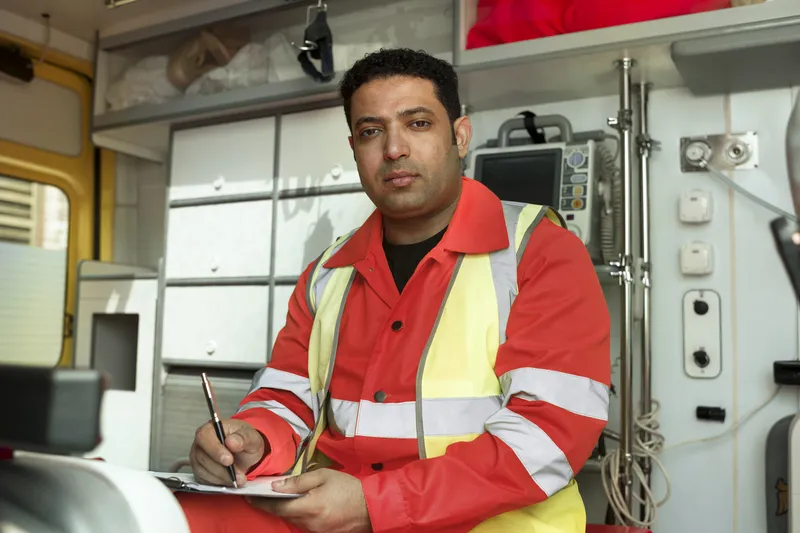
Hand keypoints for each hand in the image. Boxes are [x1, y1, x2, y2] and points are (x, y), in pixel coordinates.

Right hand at [189, 418, 266, 485]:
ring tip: (239, 478)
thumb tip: (231, 441)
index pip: (204, 437)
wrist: (246, 452)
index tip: (229, 460)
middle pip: (202, 457)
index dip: (215, 450)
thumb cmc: (245, 440)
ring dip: (222, 477)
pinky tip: (231, 480)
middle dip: (221, 468)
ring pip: (202, 471)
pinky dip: (219, 482)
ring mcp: (198, 458)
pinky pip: (204, 480)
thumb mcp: (251, 436)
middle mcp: (201, 443)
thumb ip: (243, 437)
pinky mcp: (200, 471)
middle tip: (238, 473)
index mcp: (211, 428)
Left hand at [249, 469, 371, 532]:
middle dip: (273, 506)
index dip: (262, 503)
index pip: (278, 507)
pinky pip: (305, 524)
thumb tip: (276, 486)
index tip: (249, 497)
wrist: (371, 506)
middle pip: (284, 516)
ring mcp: (316, 531)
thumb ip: (298, 481)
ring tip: (281, 499)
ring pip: (294, 521)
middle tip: (262, 494)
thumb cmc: (348, 487)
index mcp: (310, 507)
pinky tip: (299, 506)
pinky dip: (299, 515)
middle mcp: (310, 523)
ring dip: (286, 511)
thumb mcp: (323, 476)